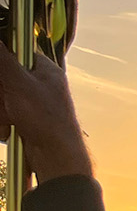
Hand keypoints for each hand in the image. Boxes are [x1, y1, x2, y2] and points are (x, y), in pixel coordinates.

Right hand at [0, 42, 92, 184]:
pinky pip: (4, 113)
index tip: (3, 79)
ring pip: (2, 96)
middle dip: (0, 93)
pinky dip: (2, 121)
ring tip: (9, 119)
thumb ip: (3, 59)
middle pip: (4, 77)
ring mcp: (33, 102)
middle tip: (4, 103)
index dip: (3, 64)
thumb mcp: (19, 83)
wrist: (56, 158)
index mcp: (46, 70)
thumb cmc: (47, 120)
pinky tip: (8, 129)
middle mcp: (41, 84)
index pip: (15, 51)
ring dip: (0, 110)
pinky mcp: (26, 119)